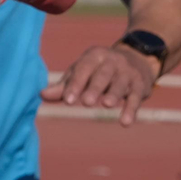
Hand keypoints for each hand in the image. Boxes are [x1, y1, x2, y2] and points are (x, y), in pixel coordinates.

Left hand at [42, 43, 158, 125]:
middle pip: (103, 75)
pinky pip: (135, 98)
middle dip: (94, 87)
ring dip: (114, 94)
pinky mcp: (140, 85)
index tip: (67, 100)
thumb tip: (41, 95)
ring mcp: (127, 72)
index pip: (83, 69)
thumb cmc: (99, 70)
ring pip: (120, 84)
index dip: (75, 84)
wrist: (138, 59)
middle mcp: (112, 61)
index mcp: (94, 56)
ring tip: (106, 105)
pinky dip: (131, 110)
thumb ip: (64, 86)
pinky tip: (125, 123)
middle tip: (86, 102)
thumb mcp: (82, 73)